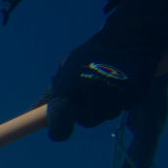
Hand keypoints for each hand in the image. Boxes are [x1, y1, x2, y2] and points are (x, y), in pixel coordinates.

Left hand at [43, 41, 158, 140]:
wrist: (130, 37)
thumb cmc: (91, 55)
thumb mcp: (67, 68)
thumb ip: (51, 94)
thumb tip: (32, 111)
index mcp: (70, 86)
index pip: (59, 122)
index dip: (59, 129)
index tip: (59, 130)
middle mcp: (91, 93)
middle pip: (86, 120)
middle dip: (86, 111)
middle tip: (90, 91)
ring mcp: (115, 96)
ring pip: (106, 115)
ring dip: (105, 105)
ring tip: (108, 82)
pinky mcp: (135, 97)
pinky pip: (124, 107)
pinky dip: (122, 99)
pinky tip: (123, 82)